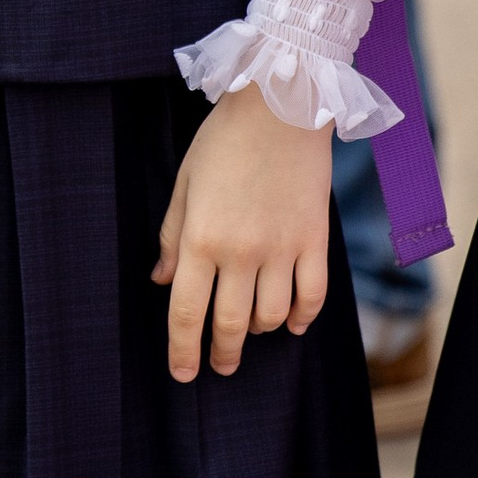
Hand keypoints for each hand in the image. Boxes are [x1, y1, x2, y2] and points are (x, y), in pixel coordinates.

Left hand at [153, 84, 333, 381]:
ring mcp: (282, 248)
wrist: (281, 105)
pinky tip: (294, 322)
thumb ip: (173, 238)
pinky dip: (303, 317)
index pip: (187, 314)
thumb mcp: (185, 185)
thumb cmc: (224, 141)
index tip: (183, 373)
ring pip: (272, 316)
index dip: (183, 351)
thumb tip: (163, 282)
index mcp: (201, 240)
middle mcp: (241, 252)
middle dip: (221, 354)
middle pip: (230, 325)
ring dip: (259, 331)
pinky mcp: (314, 239)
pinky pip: (312, 295)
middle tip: (220, 366)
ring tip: (251, 329)